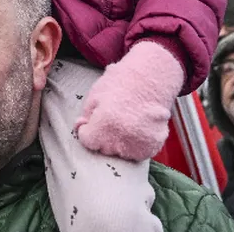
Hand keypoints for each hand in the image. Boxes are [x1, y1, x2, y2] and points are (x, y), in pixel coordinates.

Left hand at [75, 41, 184, 161]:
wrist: (151, 80)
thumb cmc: (121, 83)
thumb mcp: (95, 94)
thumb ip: (86, 116)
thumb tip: (81, 129)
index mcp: (104, 125)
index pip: (87, 141)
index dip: (86, 130)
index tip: (90, 122)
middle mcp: (121, 139)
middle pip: (103, 148)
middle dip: (102, 136)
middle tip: (111, 117)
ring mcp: (138, 145)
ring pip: (120, 153)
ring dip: (119, 142)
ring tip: (125, 121)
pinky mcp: (152, 147)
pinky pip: (137, 153)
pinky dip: (135, 145)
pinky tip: (136, 128)